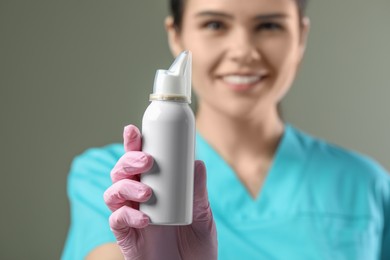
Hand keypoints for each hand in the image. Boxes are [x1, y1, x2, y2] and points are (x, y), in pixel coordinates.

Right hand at [104, 125, 217, 259]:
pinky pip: (116, 221)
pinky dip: (126, 216)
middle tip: (146, 161)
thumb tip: (197, 162)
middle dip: (128, 161)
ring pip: (114, 192)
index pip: (140, 163)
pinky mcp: (126, 236)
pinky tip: (144, 219)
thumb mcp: (202, 215)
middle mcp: (139, 199)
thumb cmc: (196, 246)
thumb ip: (199, 192)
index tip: (133, 130)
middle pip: (122, 172)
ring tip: (147, 193)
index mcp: (155, 189)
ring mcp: (131, 217)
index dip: (132, 144)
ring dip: (126, 187)